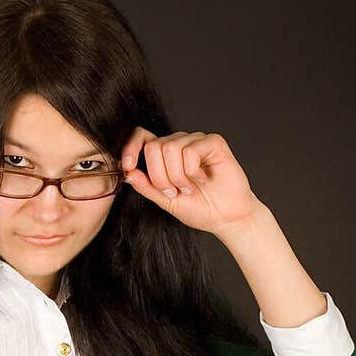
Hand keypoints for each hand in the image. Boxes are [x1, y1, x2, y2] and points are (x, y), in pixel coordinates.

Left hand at [120, 128, 263, 236]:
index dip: (131, 147)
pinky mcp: (213, 142)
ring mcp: (196, 141)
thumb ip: (147, 187)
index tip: (128, 166)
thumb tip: (128, 172)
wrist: (227, 218)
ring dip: (176, 176)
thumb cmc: (200, 209)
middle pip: (153, 146)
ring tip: (189, 188)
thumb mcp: (166, 201)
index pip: (141, 136)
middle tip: (173, 192)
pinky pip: (190, 151)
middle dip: (159, 176)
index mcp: (165, 155)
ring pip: (170, 148)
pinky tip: (203, 179)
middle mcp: (179, 143)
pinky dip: (192, 171)